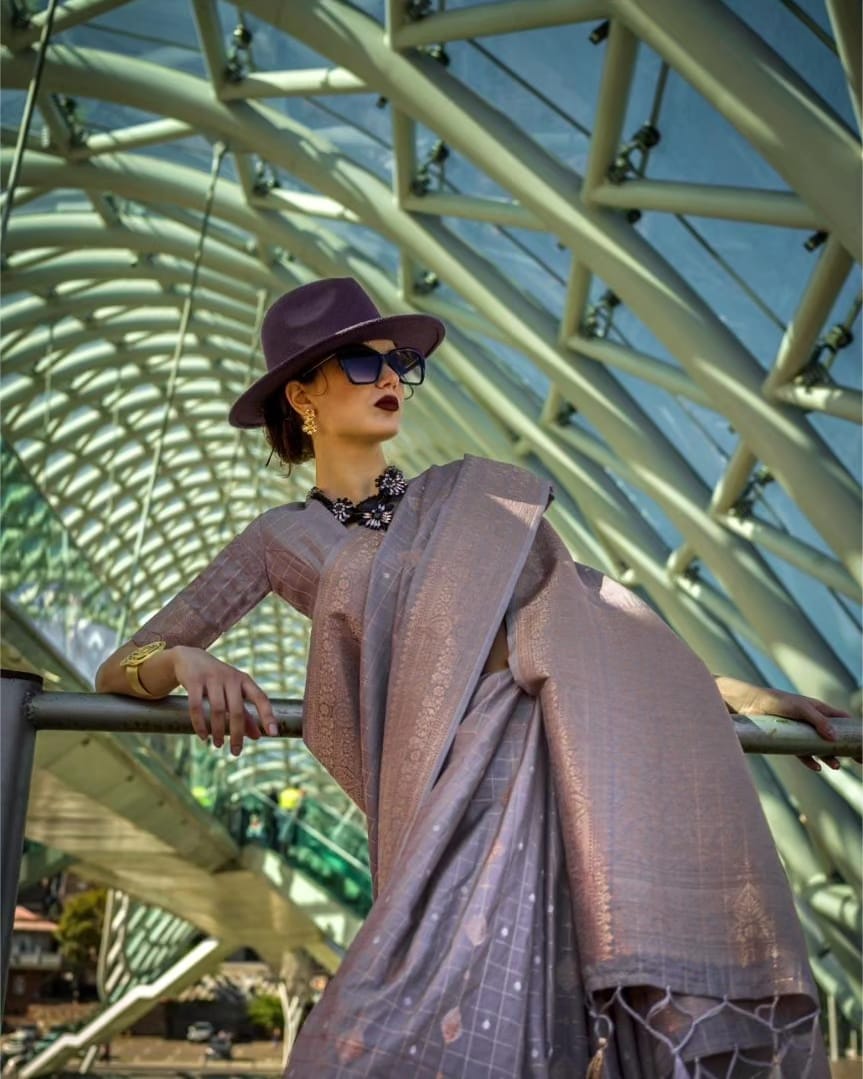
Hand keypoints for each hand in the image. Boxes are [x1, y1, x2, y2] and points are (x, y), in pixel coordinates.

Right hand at [171, 646, 277, 755]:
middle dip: (237, 734)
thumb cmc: (217, 679)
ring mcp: (212, 678)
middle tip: (236, 752)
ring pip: (217, 710)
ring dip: (218, 731)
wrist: (190, 658)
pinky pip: (196, 706)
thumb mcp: (233, 692)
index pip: (260, 698)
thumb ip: (246, 713)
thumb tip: (258, 736)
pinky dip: (200, 724)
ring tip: (218, 745)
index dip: (268, 716)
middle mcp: (230, 677)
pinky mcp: (194, 680)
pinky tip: (203, 737)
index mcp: (244, 680)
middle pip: (237, 710)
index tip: (273, 734)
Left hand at [720, 677, 850, 771]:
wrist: (750, 705)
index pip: (842, 720)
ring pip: (820, 748)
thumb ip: (818, 721)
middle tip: (858, 762)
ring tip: (835, 767)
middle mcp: (812, 722)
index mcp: (819, 710)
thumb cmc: (777, 701)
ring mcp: (801, 732)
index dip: (854, 731)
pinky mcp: (788, 741)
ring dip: (829, 758)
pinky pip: (803, 754)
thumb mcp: (801, 709)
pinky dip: (810, 761)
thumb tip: (834, 738)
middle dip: (846, 749)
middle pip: (834, 737)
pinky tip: (817, 768)